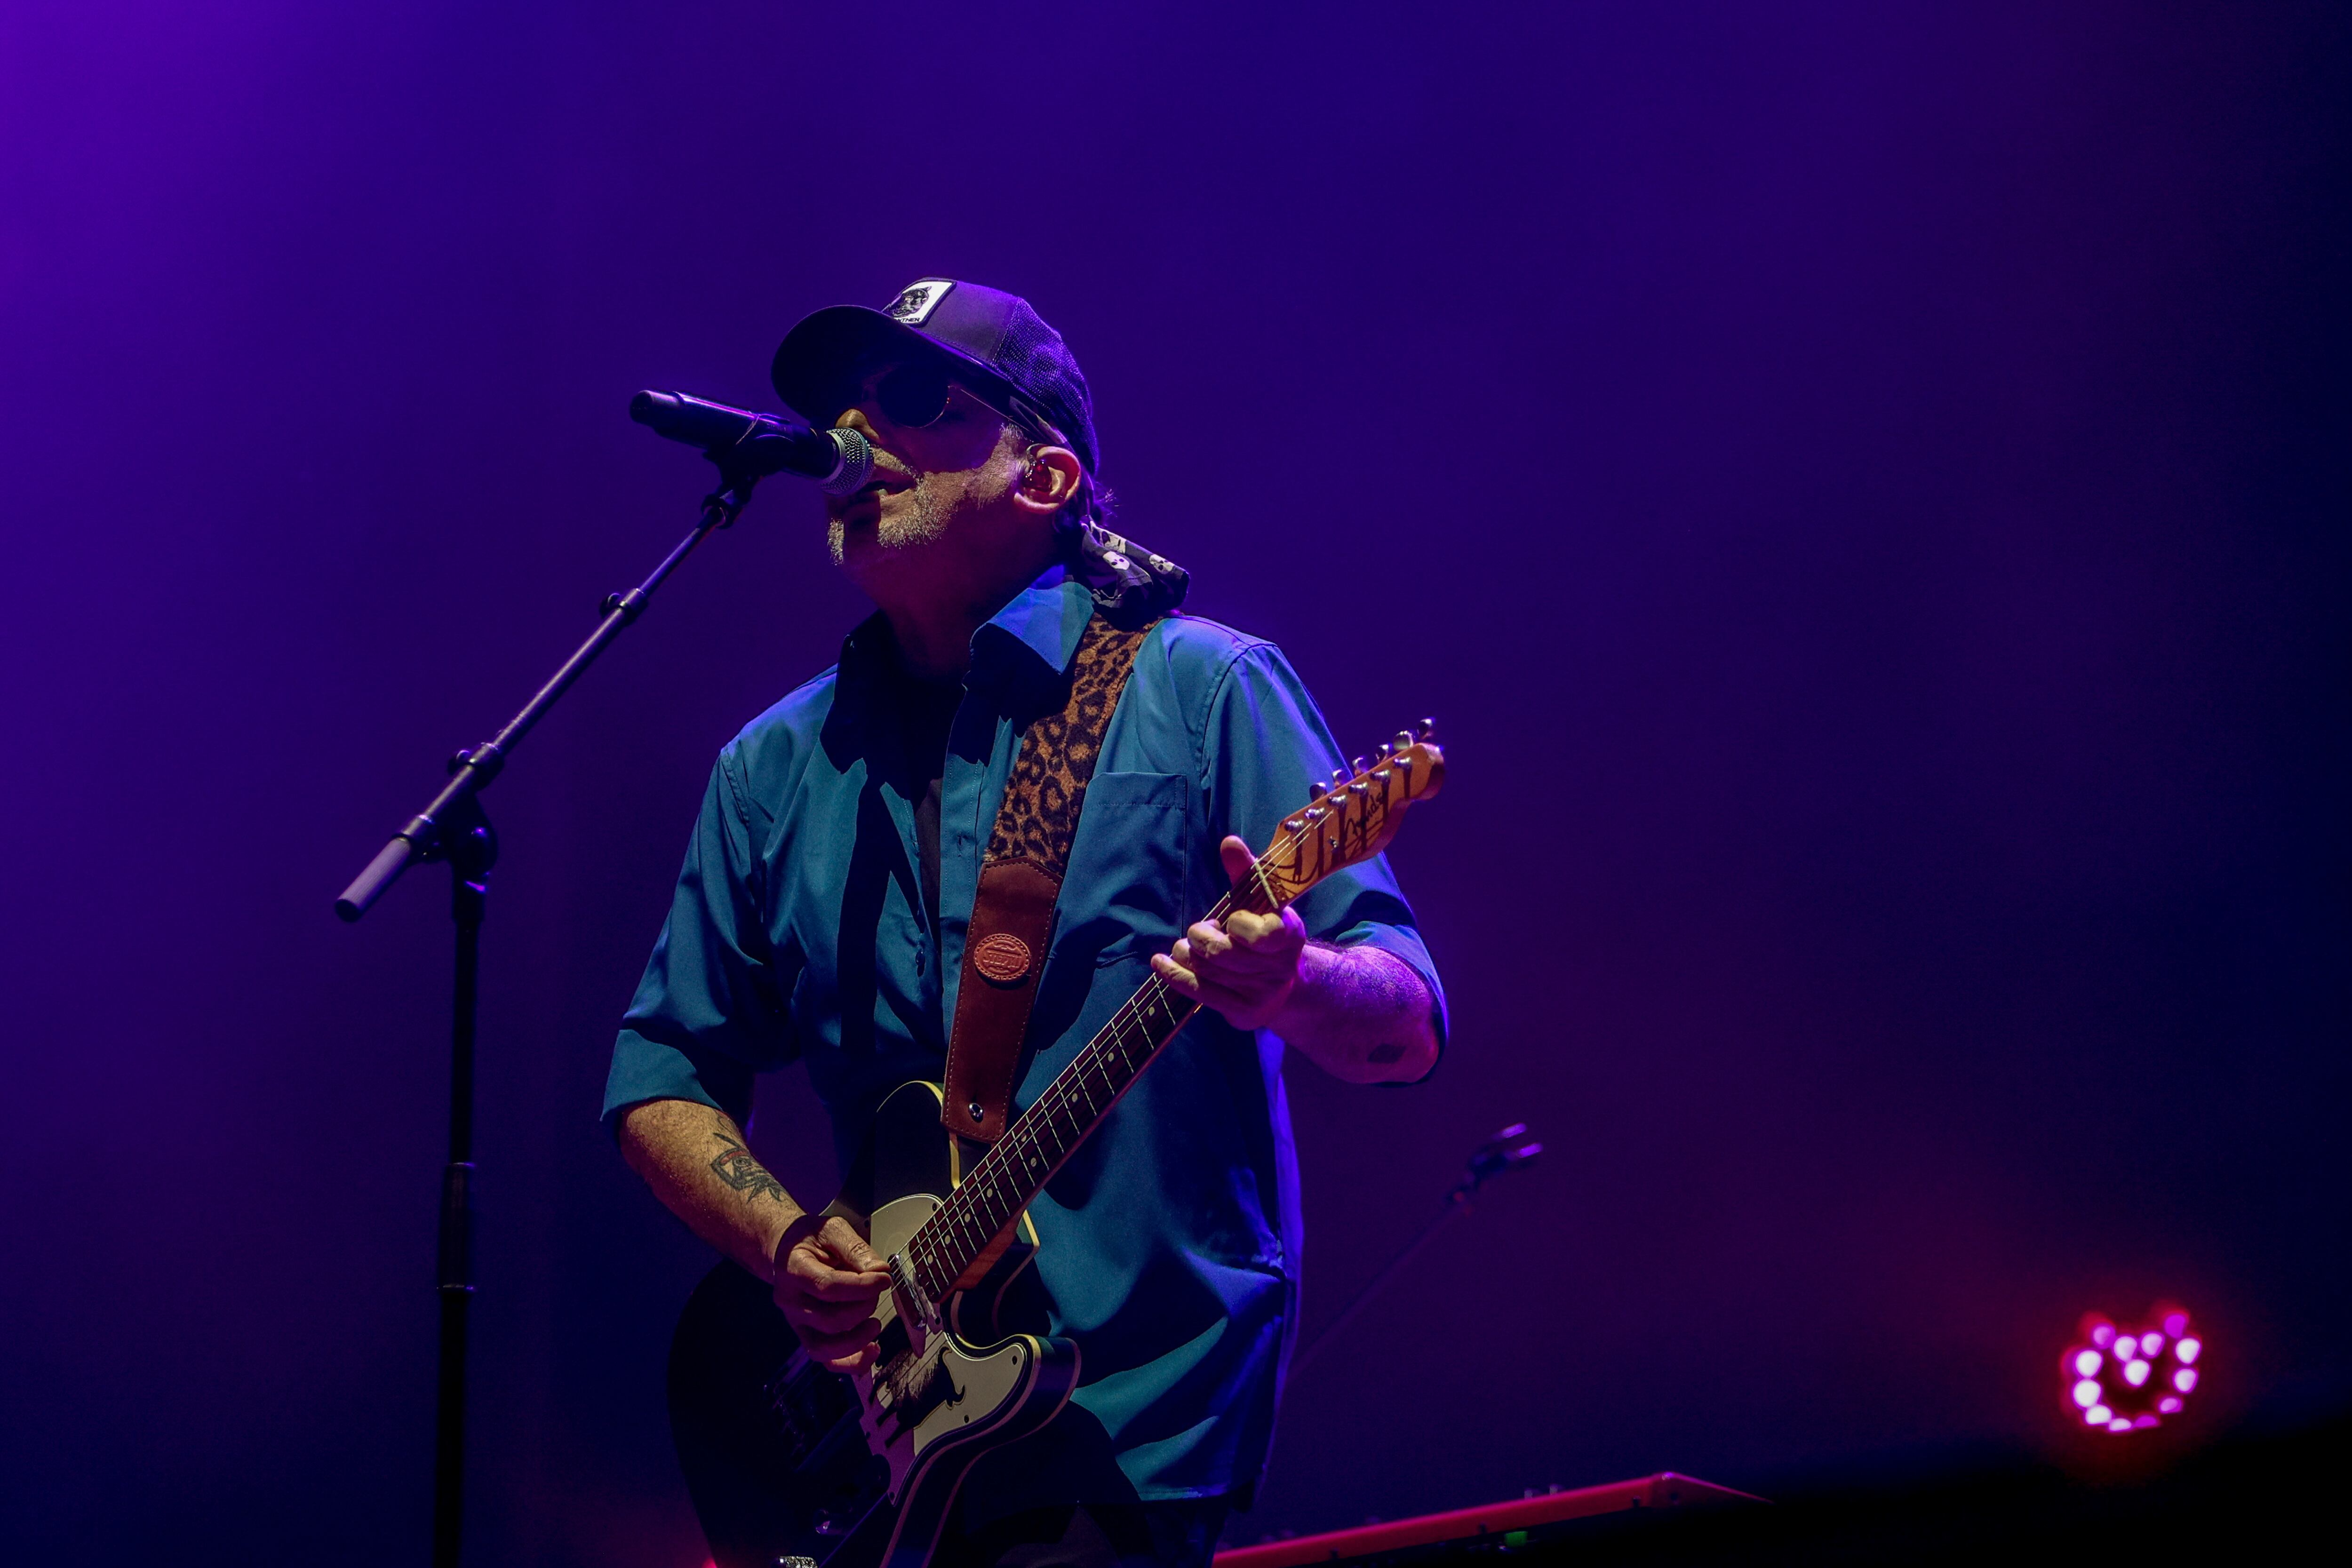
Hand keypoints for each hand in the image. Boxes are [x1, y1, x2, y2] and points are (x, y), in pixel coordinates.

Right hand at [772, 1214, 892, 1372]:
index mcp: (794, 1270)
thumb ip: (856, 1249)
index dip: (861, 1287)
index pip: (828, 1287)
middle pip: (830, 1319)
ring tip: (875, 1323)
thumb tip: (880, 1272)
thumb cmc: (809, 1239)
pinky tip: (871, 1350)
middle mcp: (790, 1301)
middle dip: (864, 1307)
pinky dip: (851, 1362)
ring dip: (858, 1340)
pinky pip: (826, 1360)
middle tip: (877, 1289)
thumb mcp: (833, 1229)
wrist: (785, 1249)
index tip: (884, 1279)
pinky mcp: (806, 1334)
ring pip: (825, 1348)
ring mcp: (796, 1322)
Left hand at [1151, 835, 1308, 1030]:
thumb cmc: (1264, 929)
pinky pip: (1199, 991)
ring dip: (1186, 952)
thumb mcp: (1261, 902)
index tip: (1232, 920)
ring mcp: (1262, 994)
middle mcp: (1279, 968)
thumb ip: (1246, 873)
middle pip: (1222, 952)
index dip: (1238, 925)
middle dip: (1201, 936)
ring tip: (1186, 946)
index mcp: (1289, 935)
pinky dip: (1174, 974)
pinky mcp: (1244, 1012)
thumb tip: (1229, 842)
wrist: (1285, 983)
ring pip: (1207, 970)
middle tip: (1200, 931)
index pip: (1259, 934)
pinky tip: (1160, 962)